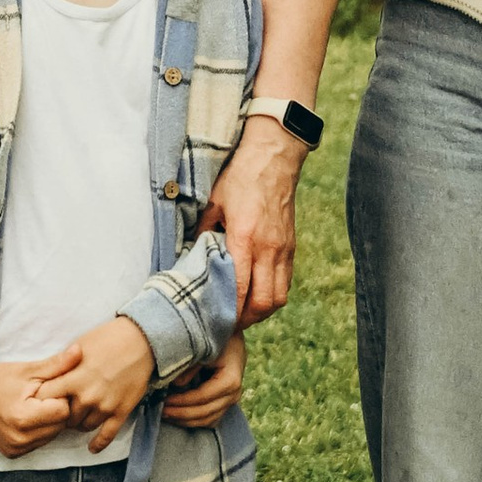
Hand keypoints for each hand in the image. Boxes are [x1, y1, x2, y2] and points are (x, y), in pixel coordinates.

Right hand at [0, 353, 76, 457]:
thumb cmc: (2, 377)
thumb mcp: (30, 369)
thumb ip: (57, 364)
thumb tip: (80, 351)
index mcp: (23, 417)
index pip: (63, 412)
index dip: (59, 398)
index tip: (47, 389)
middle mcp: (19, 438)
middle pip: (59, 427)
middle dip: (56, 411)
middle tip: (40, 397)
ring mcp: (14, 448)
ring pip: (50, 437)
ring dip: (48, 423)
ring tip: (33, 407)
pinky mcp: (11, 454)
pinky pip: (38, 444)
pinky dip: (37, 432)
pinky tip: (26, 418)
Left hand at [47, 315, 158, 452]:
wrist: (140, 341)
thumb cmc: (107, 339)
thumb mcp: (78, 346)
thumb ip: (63, 365)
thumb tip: (47, 375)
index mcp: (73, 379)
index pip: (46, 398)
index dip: (42, 399)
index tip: (41, 399)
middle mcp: (87, 397)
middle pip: (64, 417)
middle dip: (62, 413)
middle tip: (62, 409)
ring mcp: (104, 406)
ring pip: (83, 426)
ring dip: (79, 423)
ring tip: (78, 418)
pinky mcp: (120, 412)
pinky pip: (107, 435)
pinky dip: (98, 444)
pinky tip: (92, 448)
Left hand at [160, 332, 245, 427]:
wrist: (232, 336)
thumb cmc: (216, 340)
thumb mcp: (203, 348)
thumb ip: (190, 366)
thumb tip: (176, 385)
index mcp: (230, 380)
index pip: (202, 397)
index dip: (182, 401)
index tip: (164, 400)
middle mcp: (234, 393)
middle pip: (205, 412)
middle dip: (181, 413)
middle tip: (161, 410)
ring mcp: (232, 400)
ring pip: (207, 420)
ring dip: (186, 420)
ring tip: (166, 415)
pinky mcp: (226, 403)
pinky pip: (211, 419)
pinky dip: (194, 421)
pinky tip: (177, 416)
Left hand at [199, 115, 298, 326]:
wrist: (273, 158)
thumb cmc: (240, 177)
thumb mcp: (213, 201)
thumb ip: (203, 232)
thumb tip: (190, 255)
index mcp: (244, 238)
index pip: (240, 289)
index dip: (230, 311)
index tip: (216, 320)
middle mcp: (268, 248)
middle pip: (264, 302)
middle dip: (246, 319)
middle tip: (228, 323)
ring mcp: (283, 249)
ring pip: (279, 297)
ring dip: (262, 311)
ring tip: (243, 313)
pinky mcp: (291, 247)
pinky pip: (285, 282)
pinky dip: (273, 295)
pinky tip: (257, 294)